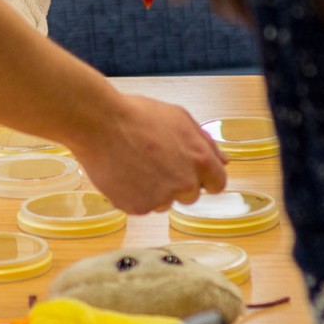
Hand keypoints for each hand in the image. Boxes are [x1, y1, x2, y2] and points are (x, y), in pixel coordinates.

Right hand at [65, 94, 228, 213]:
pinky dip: (134, 194)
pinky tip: (123, 173)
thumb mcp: (179, 118)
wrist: (98, 123)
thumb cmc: (138, 115)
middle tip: (154, 161)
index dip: (203, 176)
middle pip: (190, 195)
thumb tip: (224, 161)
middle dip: (177, 182)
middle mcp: (185, 184)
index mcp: (200, 160)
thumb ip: (206, 142)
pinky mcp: (138, 208)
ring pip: (164, 202)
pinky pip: (142, 206)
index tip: (188, 169)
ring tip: (134, 163)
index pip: (217, 183)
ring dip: (155, 190)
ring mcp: (161, 198)